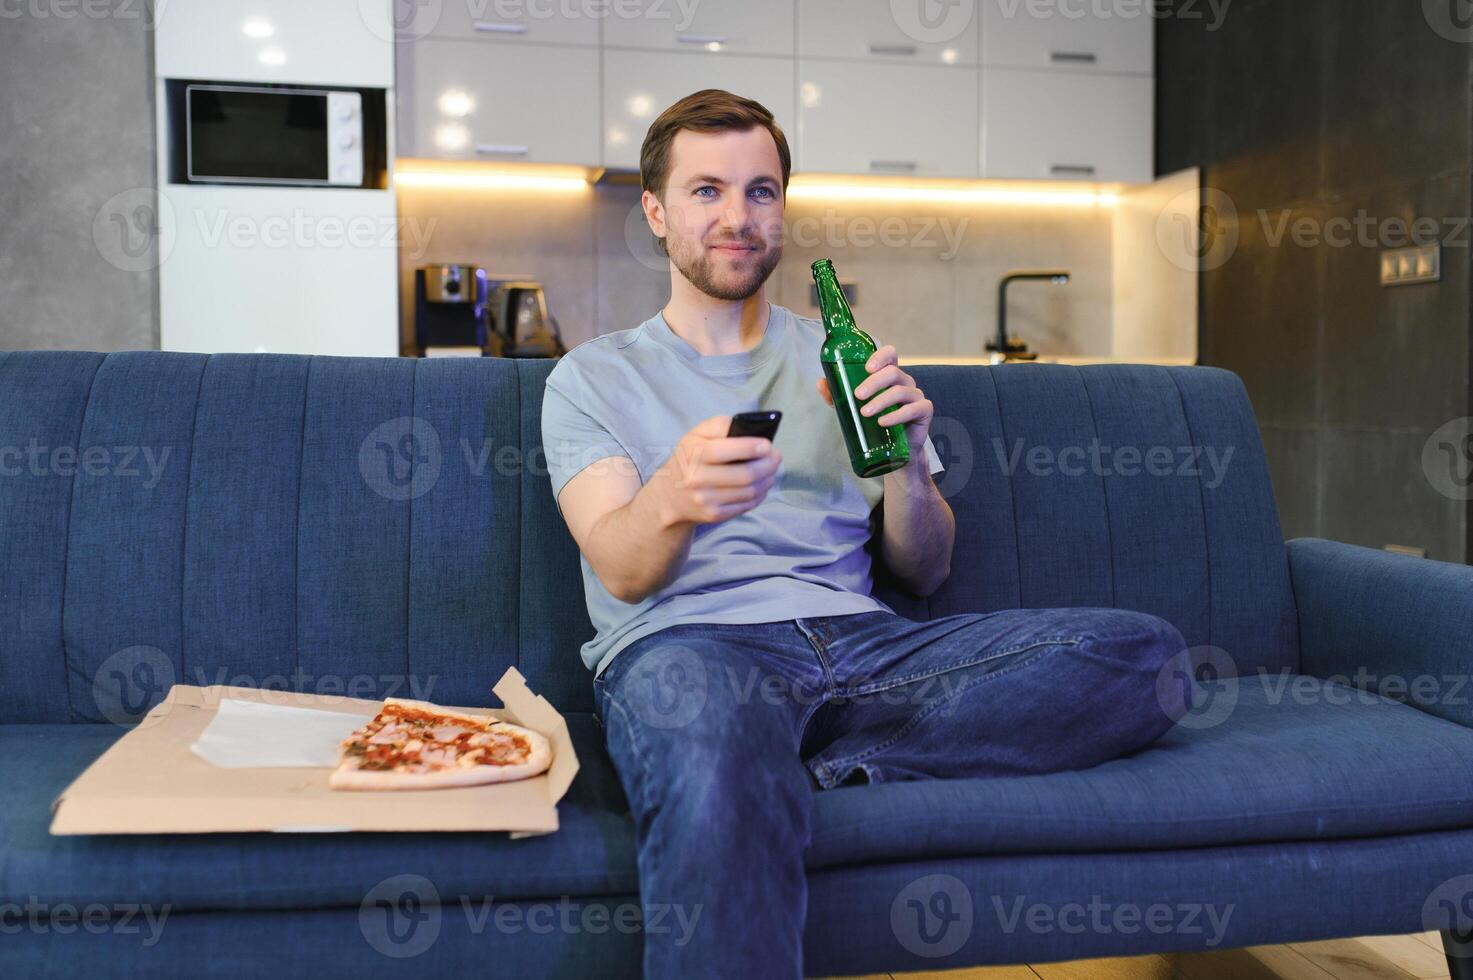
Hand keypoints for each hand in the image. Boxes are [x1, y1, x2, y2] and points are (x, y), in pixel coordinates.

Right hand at [654, 415, 781, 526]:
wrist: (670, 496)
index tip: (767, 445)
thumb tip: (748, 427)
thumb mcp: (695, 435)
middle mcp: (697, 479)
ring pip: (750, 491)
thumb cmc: (689, 459)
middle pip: (744, 475)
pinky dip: (760, 494)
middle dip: (768, 465)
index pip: (723, 451)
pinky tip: (761, 484)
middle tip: (776, 457)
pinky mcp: (714, 515)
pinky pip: (746, 505)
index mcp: (693, 454)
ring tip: (771, 470)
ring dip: (767, 479)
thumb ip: (719, 425)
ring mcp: (706, 500)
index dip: (750, 448)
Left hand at [816, 344, 933, 452]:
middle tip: (858, 395)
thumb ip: (837, 394)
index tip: (867, 367)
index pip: (890, 354)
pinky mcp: (924, 410)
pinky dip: (897, 416)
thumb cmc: (874, 422)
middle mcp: (904, 381)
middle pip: (892, 372)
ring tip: (865, 413)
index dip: (880, 356)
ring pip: (900, 391)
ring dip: (881, 401)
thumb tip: (821, 383)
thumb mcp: (852, 407)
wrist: (894, 449)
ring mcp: (915, 395)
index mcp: (888, 375)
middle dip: (874, 382)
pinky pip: (913, 409)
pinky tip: (883, 422)